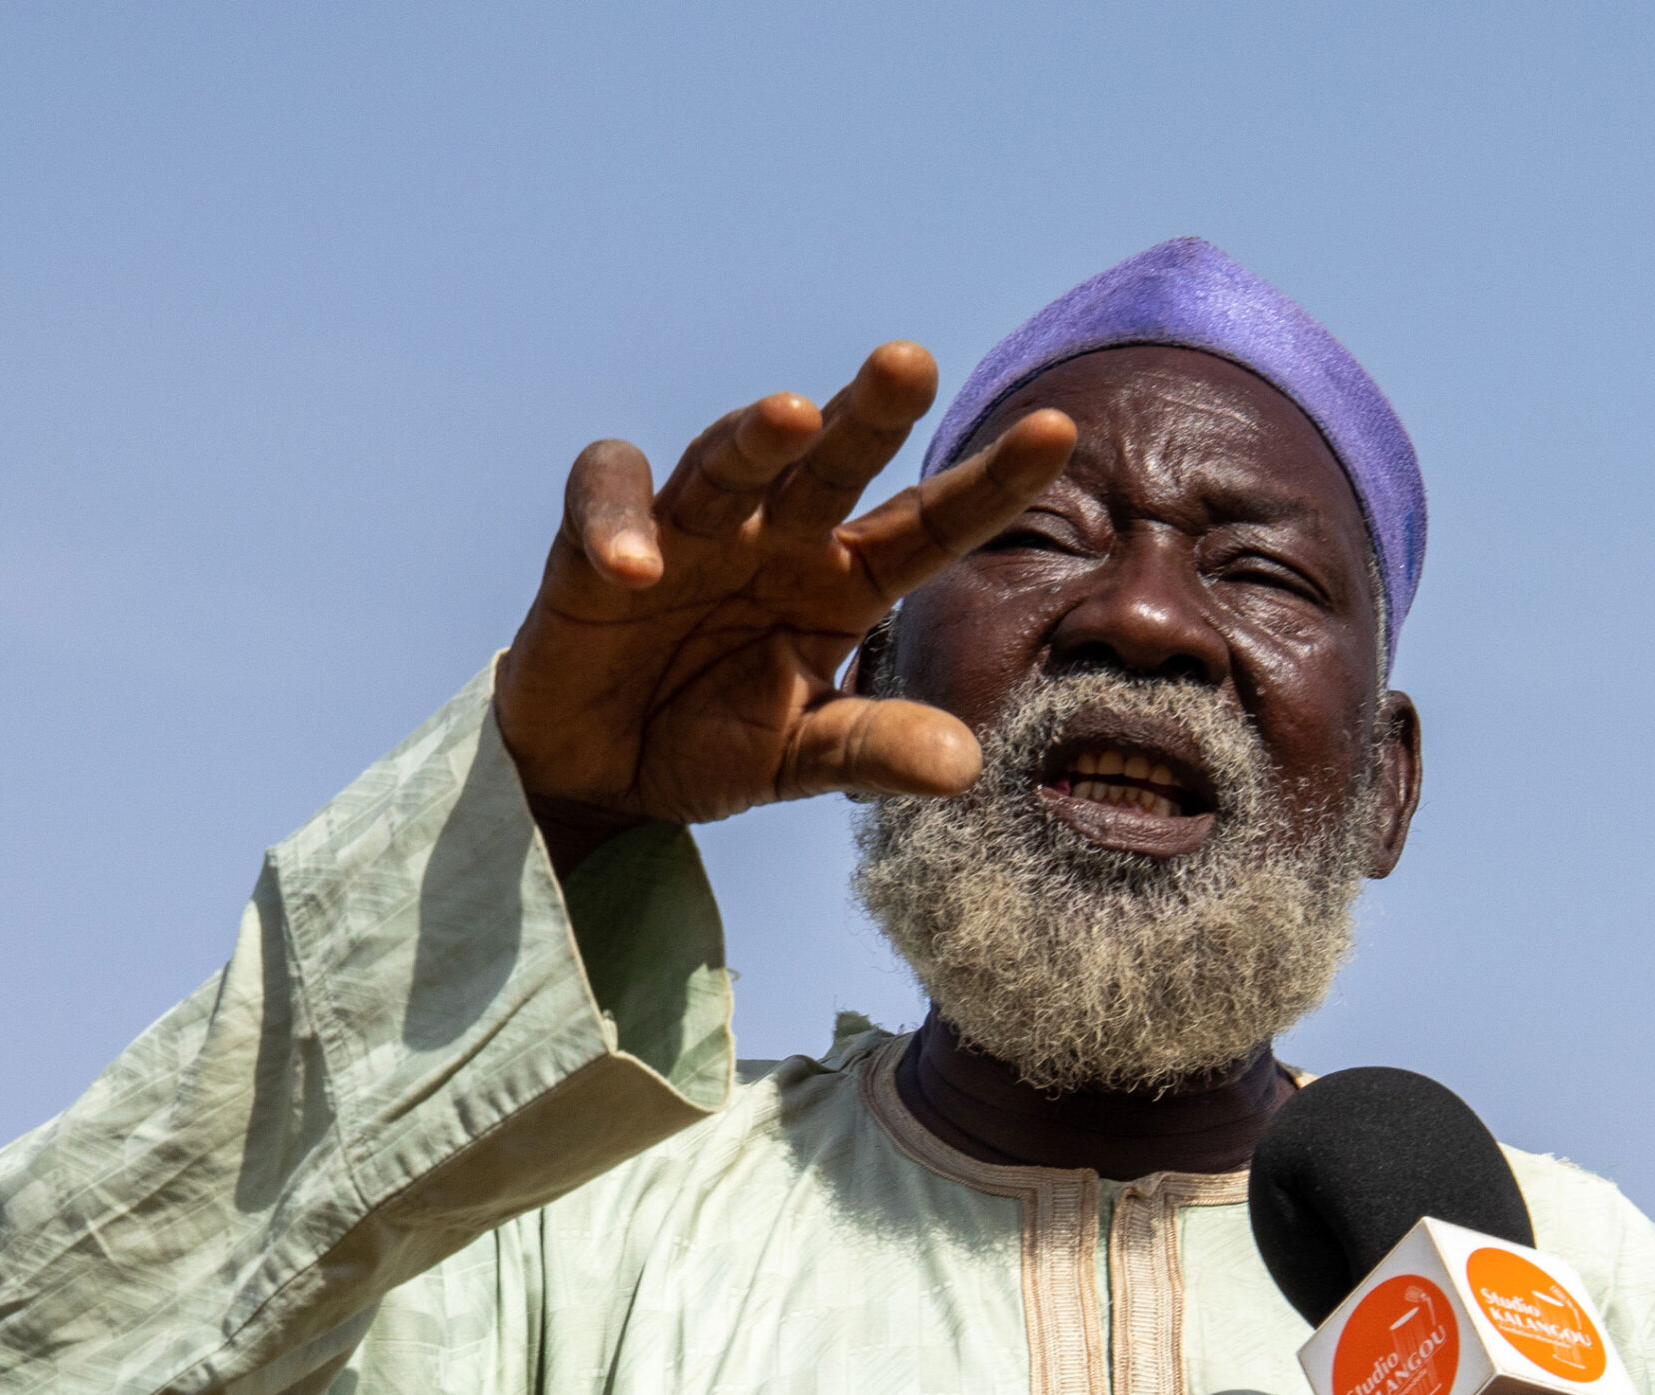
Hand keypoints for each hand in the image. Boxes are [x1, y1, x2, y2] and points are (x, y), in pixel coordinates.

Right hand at [493, 342, 1074, 854]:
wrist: (601, 772)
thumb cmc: (712, 743)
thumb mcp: (800, 759)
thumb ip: (871, 751)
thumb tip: (964, 768)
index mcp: (842, 581)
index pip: (927, 525)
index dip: (988, 482)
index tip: (1058, 433)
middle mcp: (776, 536)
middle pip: (833, 460)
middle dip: (870, 411)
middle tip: (911, 362)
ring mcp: (691, 530)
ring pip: (727, 457)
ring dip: (754, 436)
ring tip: (790, 418)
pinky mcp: (596, 541)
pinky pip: (608, 496)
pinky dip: (615, 520)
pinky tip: (636, 569)